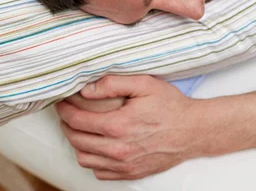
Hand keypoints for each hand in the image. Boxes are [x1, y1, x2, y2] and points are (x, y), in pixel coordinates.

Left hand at [56, 75, 206, 179]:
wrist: (193, 131)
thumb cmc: (171, 107)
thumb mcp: (146, 85)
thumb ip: (114, 83)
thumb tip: (87, 89)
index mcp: (118, 126)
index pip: (77, 120)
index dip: (64, 110)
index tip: (62, 102)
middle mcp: (117, 149)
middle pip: (76, 140)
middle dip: (66, 125)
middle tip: (67, 114)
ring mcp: (123, 164)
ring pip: (84, 159)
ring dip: (77, 143)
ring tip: (79, 130)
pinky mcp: (130, 173)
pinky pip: (99, 172)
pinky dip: (92, 160)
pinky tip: (96, 147)